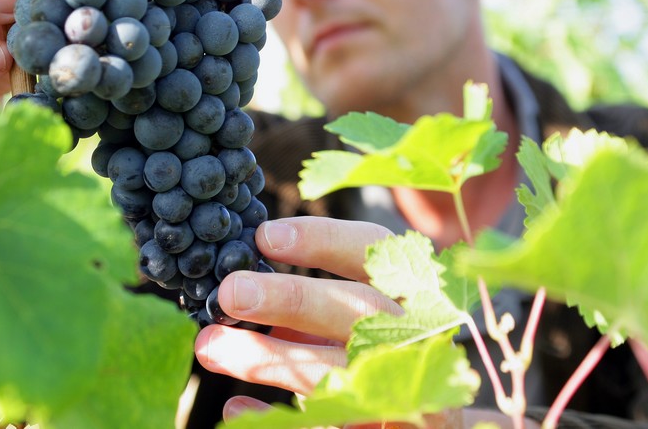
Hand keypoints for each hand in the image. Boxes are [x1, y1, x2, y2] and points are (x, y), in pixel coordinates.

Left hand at [194, 216, 410, 424]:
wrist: (436, 415)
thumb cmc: (388, 348)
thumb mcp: (367, 313)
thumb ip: (320, 301)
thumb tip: (247, 285)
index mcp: (411, 287)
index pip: (374, 250)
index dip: (322, 240)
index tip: (264, 236)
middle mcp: (416, 332)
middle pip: (360, 309)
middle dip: (293, 298)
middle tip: (232, 292)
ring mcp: (406, 386)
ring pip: (336, 371)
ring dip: (269, 359)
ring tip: (211, 346)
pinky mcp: (390, 426)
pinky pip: (329, 424)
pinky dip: (278, 420)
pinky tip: (235, 405)